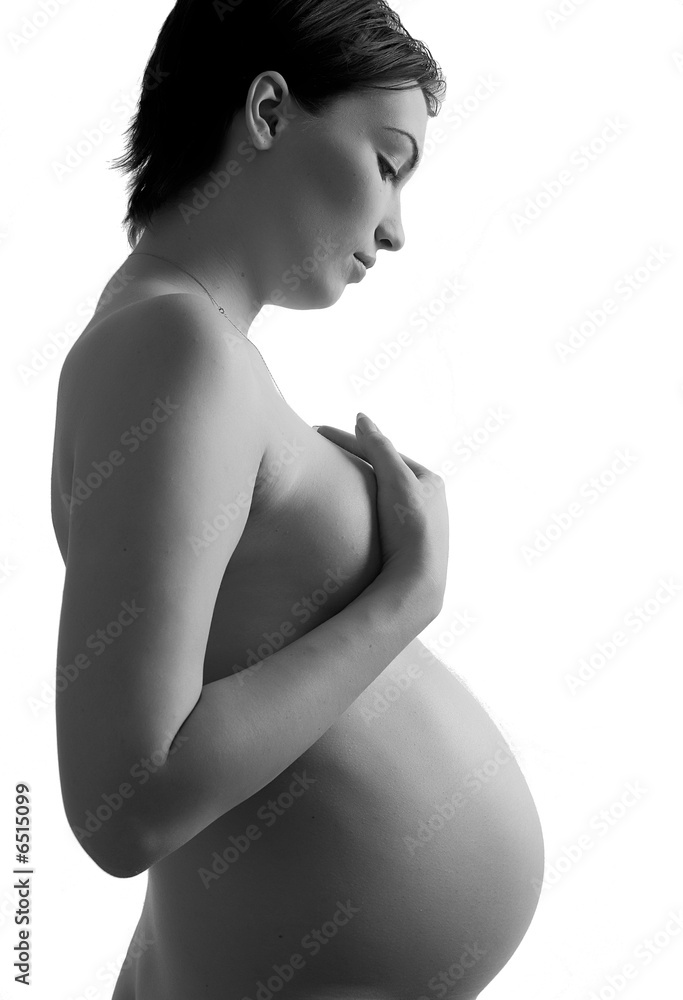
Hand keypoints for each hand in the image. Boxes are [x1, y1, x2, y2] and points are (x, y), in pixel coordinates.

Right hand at [313, 414, 448, 612]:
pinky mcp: (399, 549)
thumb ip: (377, 447)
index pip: (383, 452)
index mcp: (430, 481)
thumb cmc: (410, 528)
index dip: (350, 440)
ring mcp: (412, 527)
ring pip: (375, 498)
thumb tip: (360, 418)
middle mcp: (426, 503)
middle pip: (380, 473)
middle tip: (318, 452)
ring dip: (351, 486)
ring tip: (323, 478)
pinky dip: (354, 509)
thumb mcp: (395, 478)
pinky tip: (336, 512)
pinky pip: (372, 520)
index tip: (318, 432)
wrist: (416, 584)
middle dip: (350, 461)